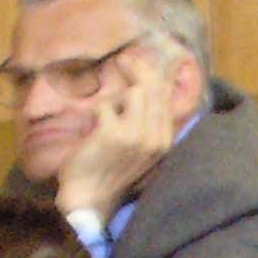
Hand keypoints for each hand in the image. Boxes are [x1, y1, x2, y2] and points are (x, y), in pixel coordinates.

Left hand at [54, 56, 180, 229]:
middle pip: (154, 87)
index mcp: (165, 140)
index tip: (139, 62)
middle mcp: (156, 137)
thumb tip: (143, 86)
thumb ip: (146, 121)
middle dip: (138, 68)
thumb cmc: (110, 170)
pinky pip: (106, 105)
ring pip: (136, 92)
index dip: (153, 73)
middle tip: (124, 59)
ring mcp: (136, 136)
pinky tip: (93, 126)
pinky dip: (97, 111)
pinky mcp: (113, 134)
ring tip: (106, 109)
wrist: (90, 197)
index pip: (166, 95)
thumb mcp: (139, 147)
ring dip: (117, 95)